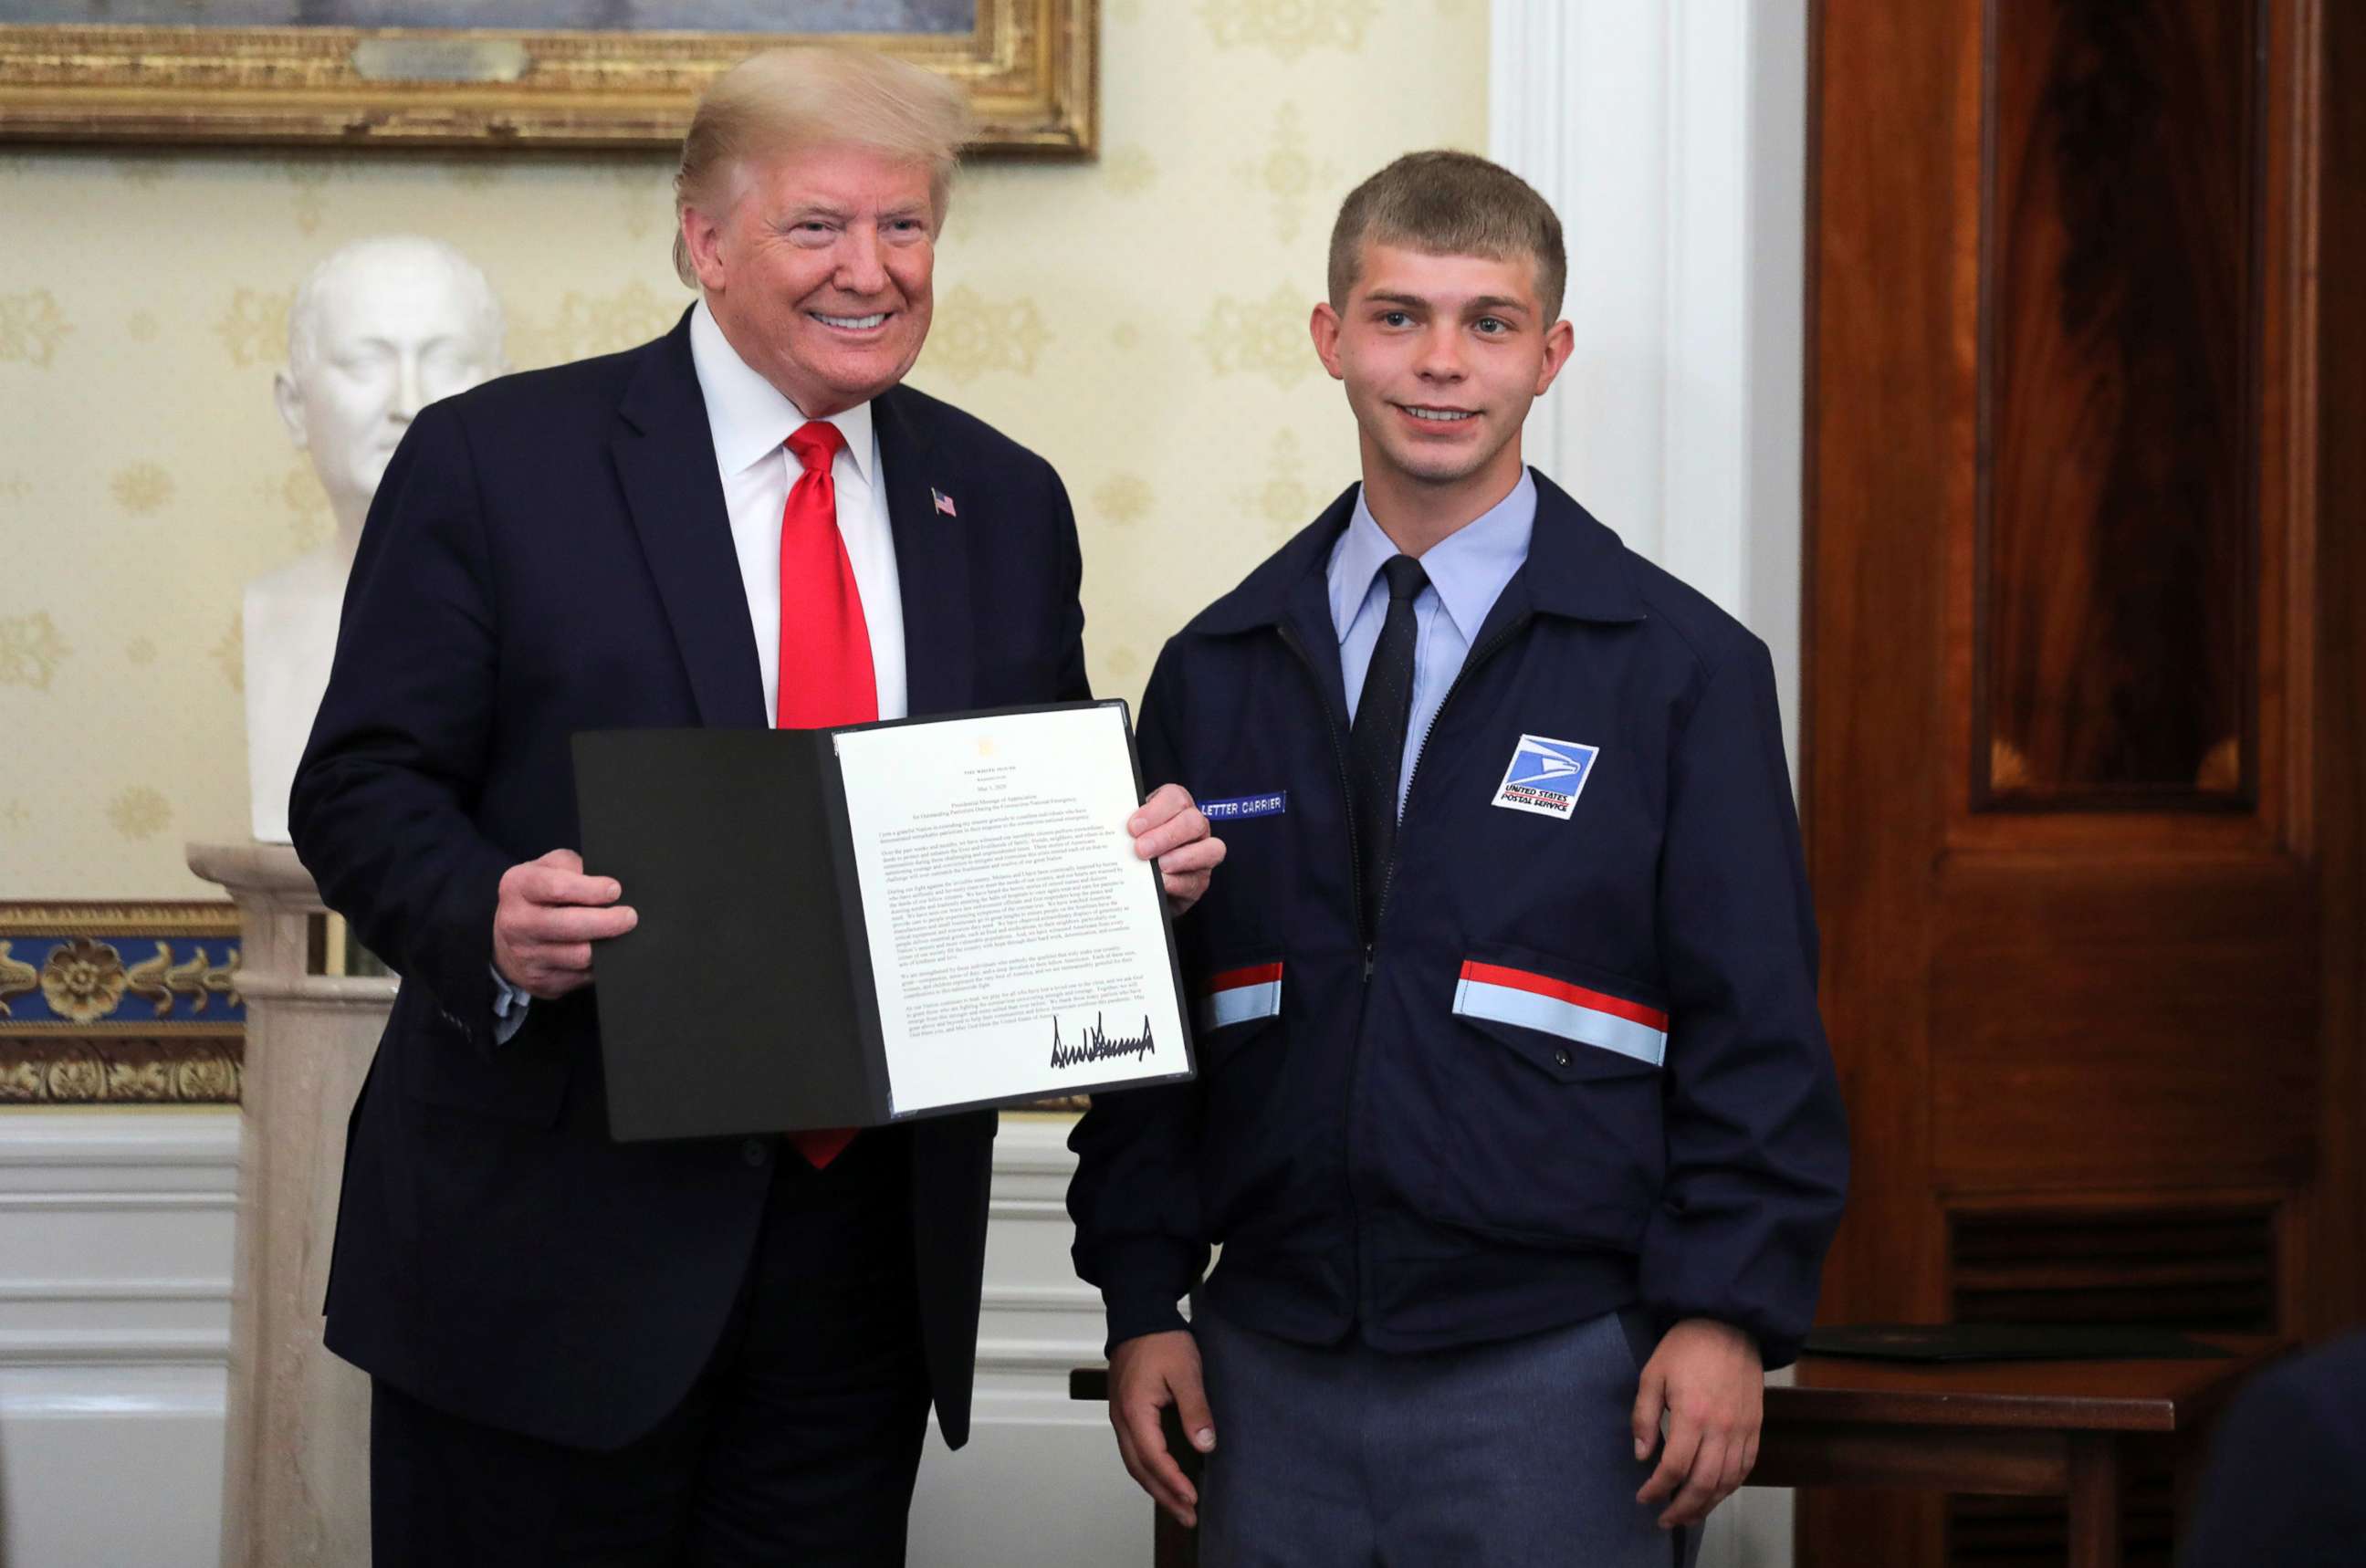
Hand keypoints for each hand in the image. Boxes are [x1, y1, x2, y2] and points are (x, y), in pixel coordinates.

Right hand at [492, 848, 636, 1000]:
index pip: (557, 887)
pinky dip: (602, 966)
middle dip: (606, 921)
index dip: (591, 889)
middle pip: (569, 925)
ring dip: (607, 945)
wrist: (510, 940)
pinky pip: (582, 976)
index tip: (615, 890)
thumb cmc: (539, 896)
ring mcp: (527, 956)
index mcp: (517, 886)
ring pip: (579, 956)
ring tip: (623, 934)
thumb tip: (606, 884)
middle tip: (630, 917)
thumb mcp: (547, 869)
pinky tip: (609, 954)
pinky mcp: (541, 981)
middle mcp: (516, 923)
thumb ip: (572, 866)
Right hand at [1107, 1329, 1215, 1527]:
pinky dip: (1148, 1470)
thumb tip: (1205, 1445)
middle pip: (1140, 1469)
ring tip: (1178, 1506)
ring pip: (1134, 1463)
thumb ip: (1195, 1409)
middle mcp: (1121, 1419)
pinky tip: (1163, 1477)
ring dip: (1155, 1487)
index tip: (1193, 1498)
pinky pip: (1133, 1451)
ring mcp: (1120, 1416)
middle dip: (1164, 1496)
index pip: (1154, 1458)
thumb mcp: (1186, 1371)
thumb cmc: (1161, 1339)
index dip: (1174, 1482)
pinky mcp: (1124, 1412)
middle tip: (1188, 1517)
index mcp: (1135, 1410)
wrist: (1138, 1314)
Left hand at [1131, 785, 1224, 915]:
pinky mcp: (1199, 881)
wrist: (1136, 882)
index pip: (1175, 798)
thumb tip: (1111, 831)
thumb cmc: (1131, 848)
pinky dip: (1178, 882)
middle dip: (1166, 836)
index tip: (1133, 828)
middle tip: (1141, 849)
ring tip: (1157, 867)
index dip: (1156, 811)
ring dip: (1181, 858)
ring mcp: (1202, 854)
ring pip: (1210, 849)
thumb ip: (1123, 828)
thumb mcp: (1127, 832)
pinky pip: (1196, 880)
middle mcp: (1194, 826)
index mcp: (1174, 807)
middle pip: (1194, 821)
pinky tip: (1161, 883)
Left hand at [1633, 1318, 1761, 1528]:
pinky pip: (1746, 1467)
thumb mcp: (1653, 1374)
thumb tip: (1642, 1455)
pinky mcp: (1755, 1426)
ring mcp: (1743, 1429)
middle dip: (1682, 1508)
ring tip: (1688, 1515)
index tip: (1643, 1498)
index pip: (1674, 1468)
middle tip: (1664, 1520)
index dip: (1657, 1489)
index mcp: (1693, 1415)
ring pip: (1728, 1482)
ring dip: (1708, 1504)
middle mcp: (1722, 1429)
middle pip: (1704, 1484)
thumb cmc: (1686, 1346)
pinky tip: (1716, 1493)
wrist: (1729, 1323)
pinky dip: (1731, 1487)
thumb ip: (1644, 1417)